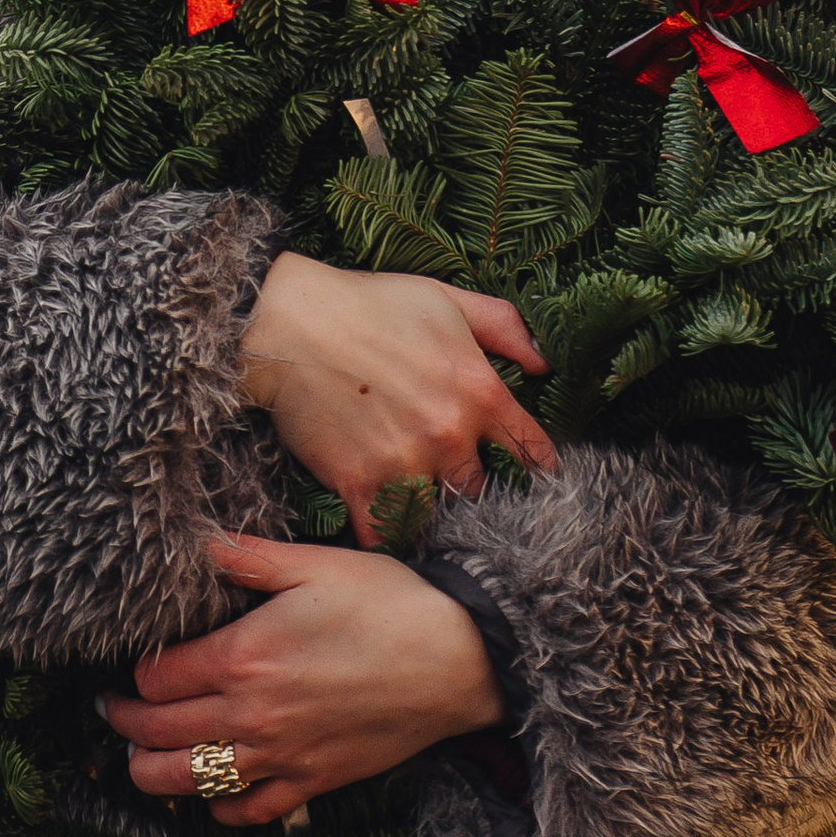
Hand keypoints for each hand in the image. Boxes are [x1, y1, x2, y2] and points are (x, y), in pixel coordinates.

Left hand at [101, 530, 505, 826]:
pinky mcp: (312, 783)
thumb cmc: (390, 603)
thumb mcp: (315, 564)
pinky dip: (218, 809)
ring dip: (151, 773)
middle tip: (111, 711)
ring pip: (188, 783)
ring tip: (140, 757)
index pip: (155, 679)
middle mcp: (251, 714)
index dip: (133, 674)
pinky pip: (247, 812)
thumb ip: (248, 556)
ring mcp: (280, 755)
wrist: (458, 660)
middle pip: (158, 734)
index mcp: (243, 655)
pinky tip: (211, 792)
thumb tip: (197, 544)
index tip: (128, 667)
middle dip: (124, 724)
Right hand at [239, 252, 551, 544]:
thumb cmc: (370, 304)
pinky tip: (389, 530)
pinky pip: (386, 533)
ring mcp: (404, 462)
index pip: (532, 448)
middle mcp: (449, 433)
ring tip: (429, 516)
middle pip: (483, 490)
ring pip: (438, 515)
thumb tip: (546, 363)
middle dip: (476, 492)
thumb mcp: (447, 300)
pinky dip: (389, 536)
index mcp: (478, 389)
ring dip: (434, 517)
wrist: (289, 323)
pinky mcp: (359, 483)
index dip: (537, 468)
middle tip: (465, 495)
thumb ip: (504, 328)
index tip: (534, 482)